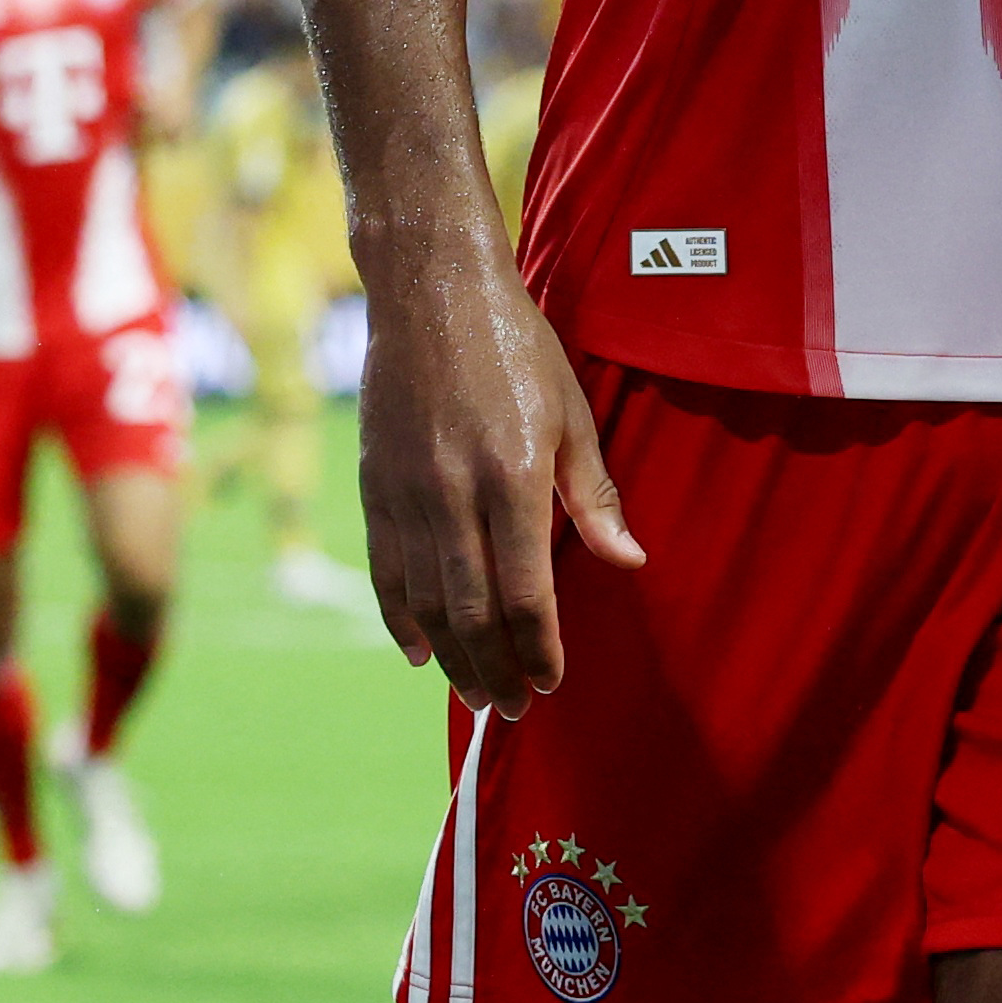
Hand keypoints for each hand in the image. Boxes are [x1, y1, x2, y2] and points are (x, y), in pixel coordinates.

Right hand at [354, 233, 641, 713]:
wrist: (430, 293)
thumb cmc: (517, 347)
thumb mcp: (572, 412)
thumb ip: (594, 493)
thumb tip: (627, 561)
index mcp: (513, 476)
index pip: (526, 592)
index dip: (540, 646)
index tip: (553, 680)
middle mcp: (453, 494)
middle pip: (473, 611)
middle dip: (497, 669)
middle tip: (516, 709)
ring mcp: (406, 494)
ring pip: (425, 601)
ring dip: (453, 658)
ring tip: (478, 694)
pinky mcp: (373, 487)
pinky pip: (385, 571)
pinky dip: (401, 618)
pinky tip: (420, 652)